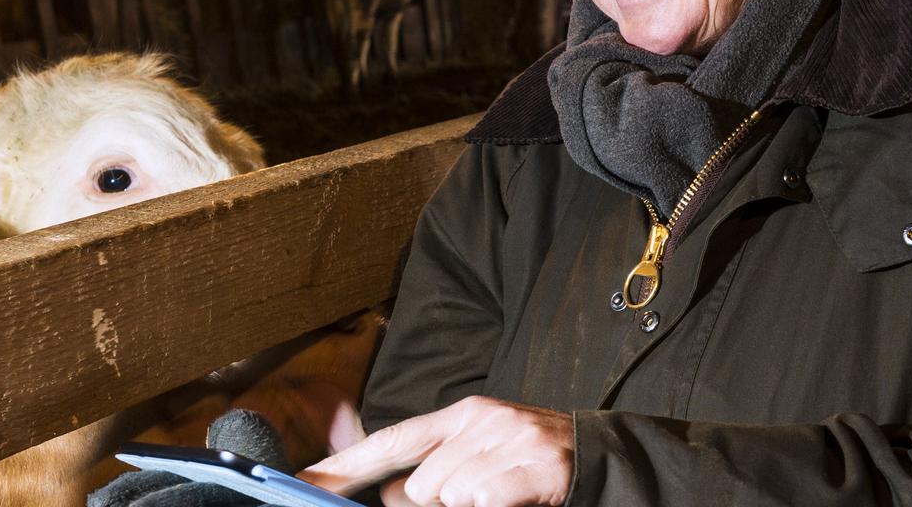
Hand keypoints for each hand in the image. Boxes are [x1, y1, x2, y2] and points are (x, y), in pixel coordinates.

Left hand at [298, 396, 572, 506]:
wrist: (607, 460)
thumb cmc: (539, 467)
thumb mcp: (484, 454)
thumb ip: (438, 469)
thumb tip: (390, 493)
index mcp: (466, 414)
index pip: (393, 439)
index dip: (345, 466)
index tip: (303, 485)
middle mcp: (480, 421)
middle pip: (417, 484)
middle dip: (435, 503)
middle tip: (481, 495)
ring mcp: (504, 443)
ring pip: (443, 496)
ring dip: (467, 506)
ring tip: (502, 495)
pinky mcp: (526, 468)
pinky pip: (476, 501)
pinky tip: (515, 499)